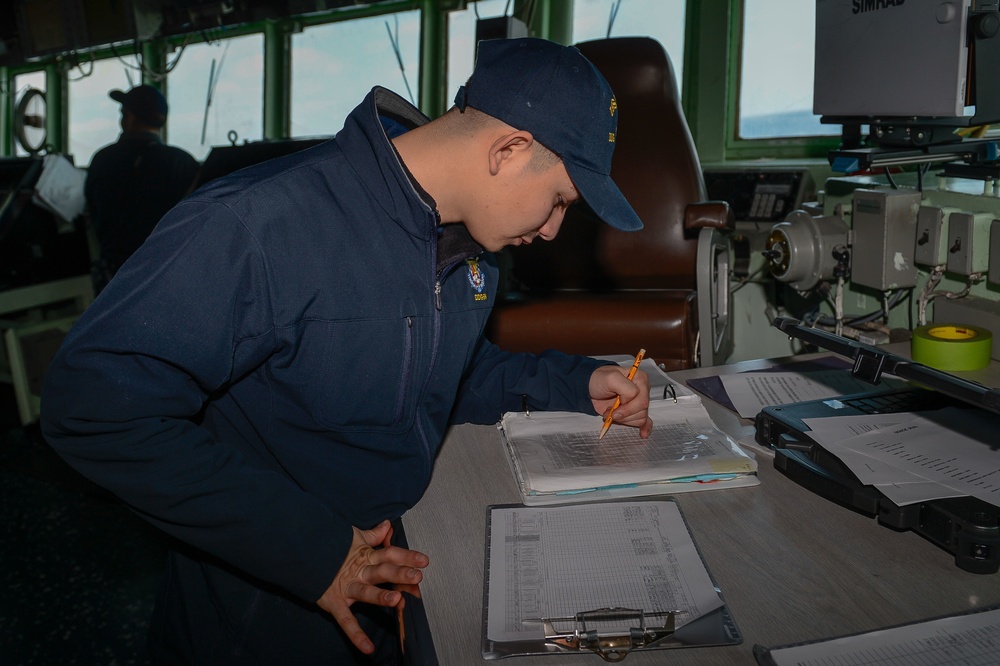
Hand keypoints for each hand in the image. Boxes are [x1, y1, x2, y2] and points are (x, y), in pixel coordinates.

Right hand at [316, 519, 428, 654]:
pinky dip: (356, 635)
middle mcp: (358, 571)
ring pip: (366, 591)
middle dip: (399, 573)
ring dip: (381, 596)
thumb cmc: (331, 547)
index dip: (407, 556)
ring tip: (396, 600)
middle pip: (382, 571)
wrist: (302, 553)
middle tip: (416, 576)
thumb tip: (387, 525)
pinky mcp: (334, 602)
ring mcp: (346, 586)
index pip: (390, 554)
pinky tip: (368, 648)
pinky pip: (346, 621)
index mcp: (366, 556)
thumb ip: (373, 535)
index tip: (424, 560)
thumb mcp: (353, 538)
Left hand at [589, 364, 652, 437]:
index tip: (614, 406)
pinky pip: (645, 421)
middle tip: (611, 412)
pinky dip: (645, 428)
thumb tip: (629, 402)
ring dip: (623, 419)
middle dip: (624, 414)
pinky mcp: (634, 412)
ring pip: (640, 418)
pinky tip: (643, 434)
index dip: (628, 407)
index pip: (642, 400)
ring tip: (612, 413)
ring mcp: (638, 402)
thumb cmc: (599, 380)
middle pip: (642, 411)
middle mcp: (642, 390)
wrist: (589, 387)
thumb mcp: (611, 378)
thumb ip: (625, 388)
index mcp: (640, 379)